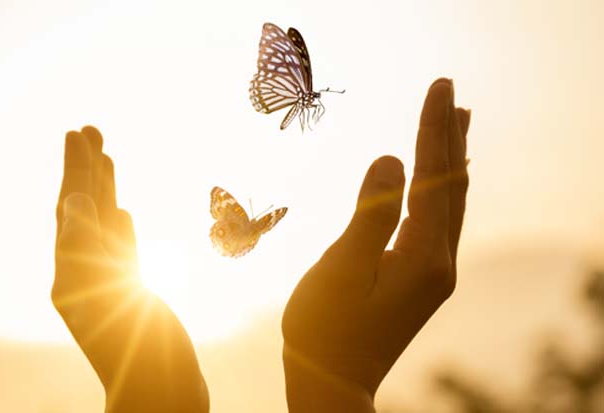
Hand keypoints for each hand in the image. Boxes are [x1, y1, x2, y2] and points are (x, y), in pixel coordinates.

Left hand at [52, 126, 208, 412]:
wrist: (162, 391)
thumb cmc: (134, 349)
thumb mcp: (104, 293)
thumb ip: (85, 246)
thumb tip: (71, 198)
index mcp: (69, 270)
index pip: (69, 206)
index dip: (74, 168)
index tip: (78, 132)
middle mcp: (83, 271)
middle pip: (83, 208)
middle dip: (86, 168)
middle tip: (88, 128)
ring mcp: (109, 281)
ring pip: (104, 226)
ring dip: (103, 190)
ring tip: (105, 157)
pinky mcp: (131, 292)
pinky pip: (120, 250)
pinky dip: (119, 226)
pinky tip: (120, 210)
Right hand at [282, 79, 470, 411]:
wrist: (331, 382)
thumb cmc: (327, 327)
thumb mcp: (343, 268)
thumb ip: (371, 212)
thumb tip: (392, 159)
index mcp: (424, 256)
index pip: (435, 178)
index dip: (434, 129)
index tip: (440, 87)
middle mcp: (439, 263)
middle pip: (452, 187)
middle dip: (449, 137)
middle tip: (451, 95)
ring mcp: (432, 274)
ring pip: (449, 205)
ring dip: (450, 162)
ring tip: (457, 127)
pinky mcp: (419, 280)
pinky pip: (437, 223)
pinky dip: (439, 192)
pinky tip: (435, 186)